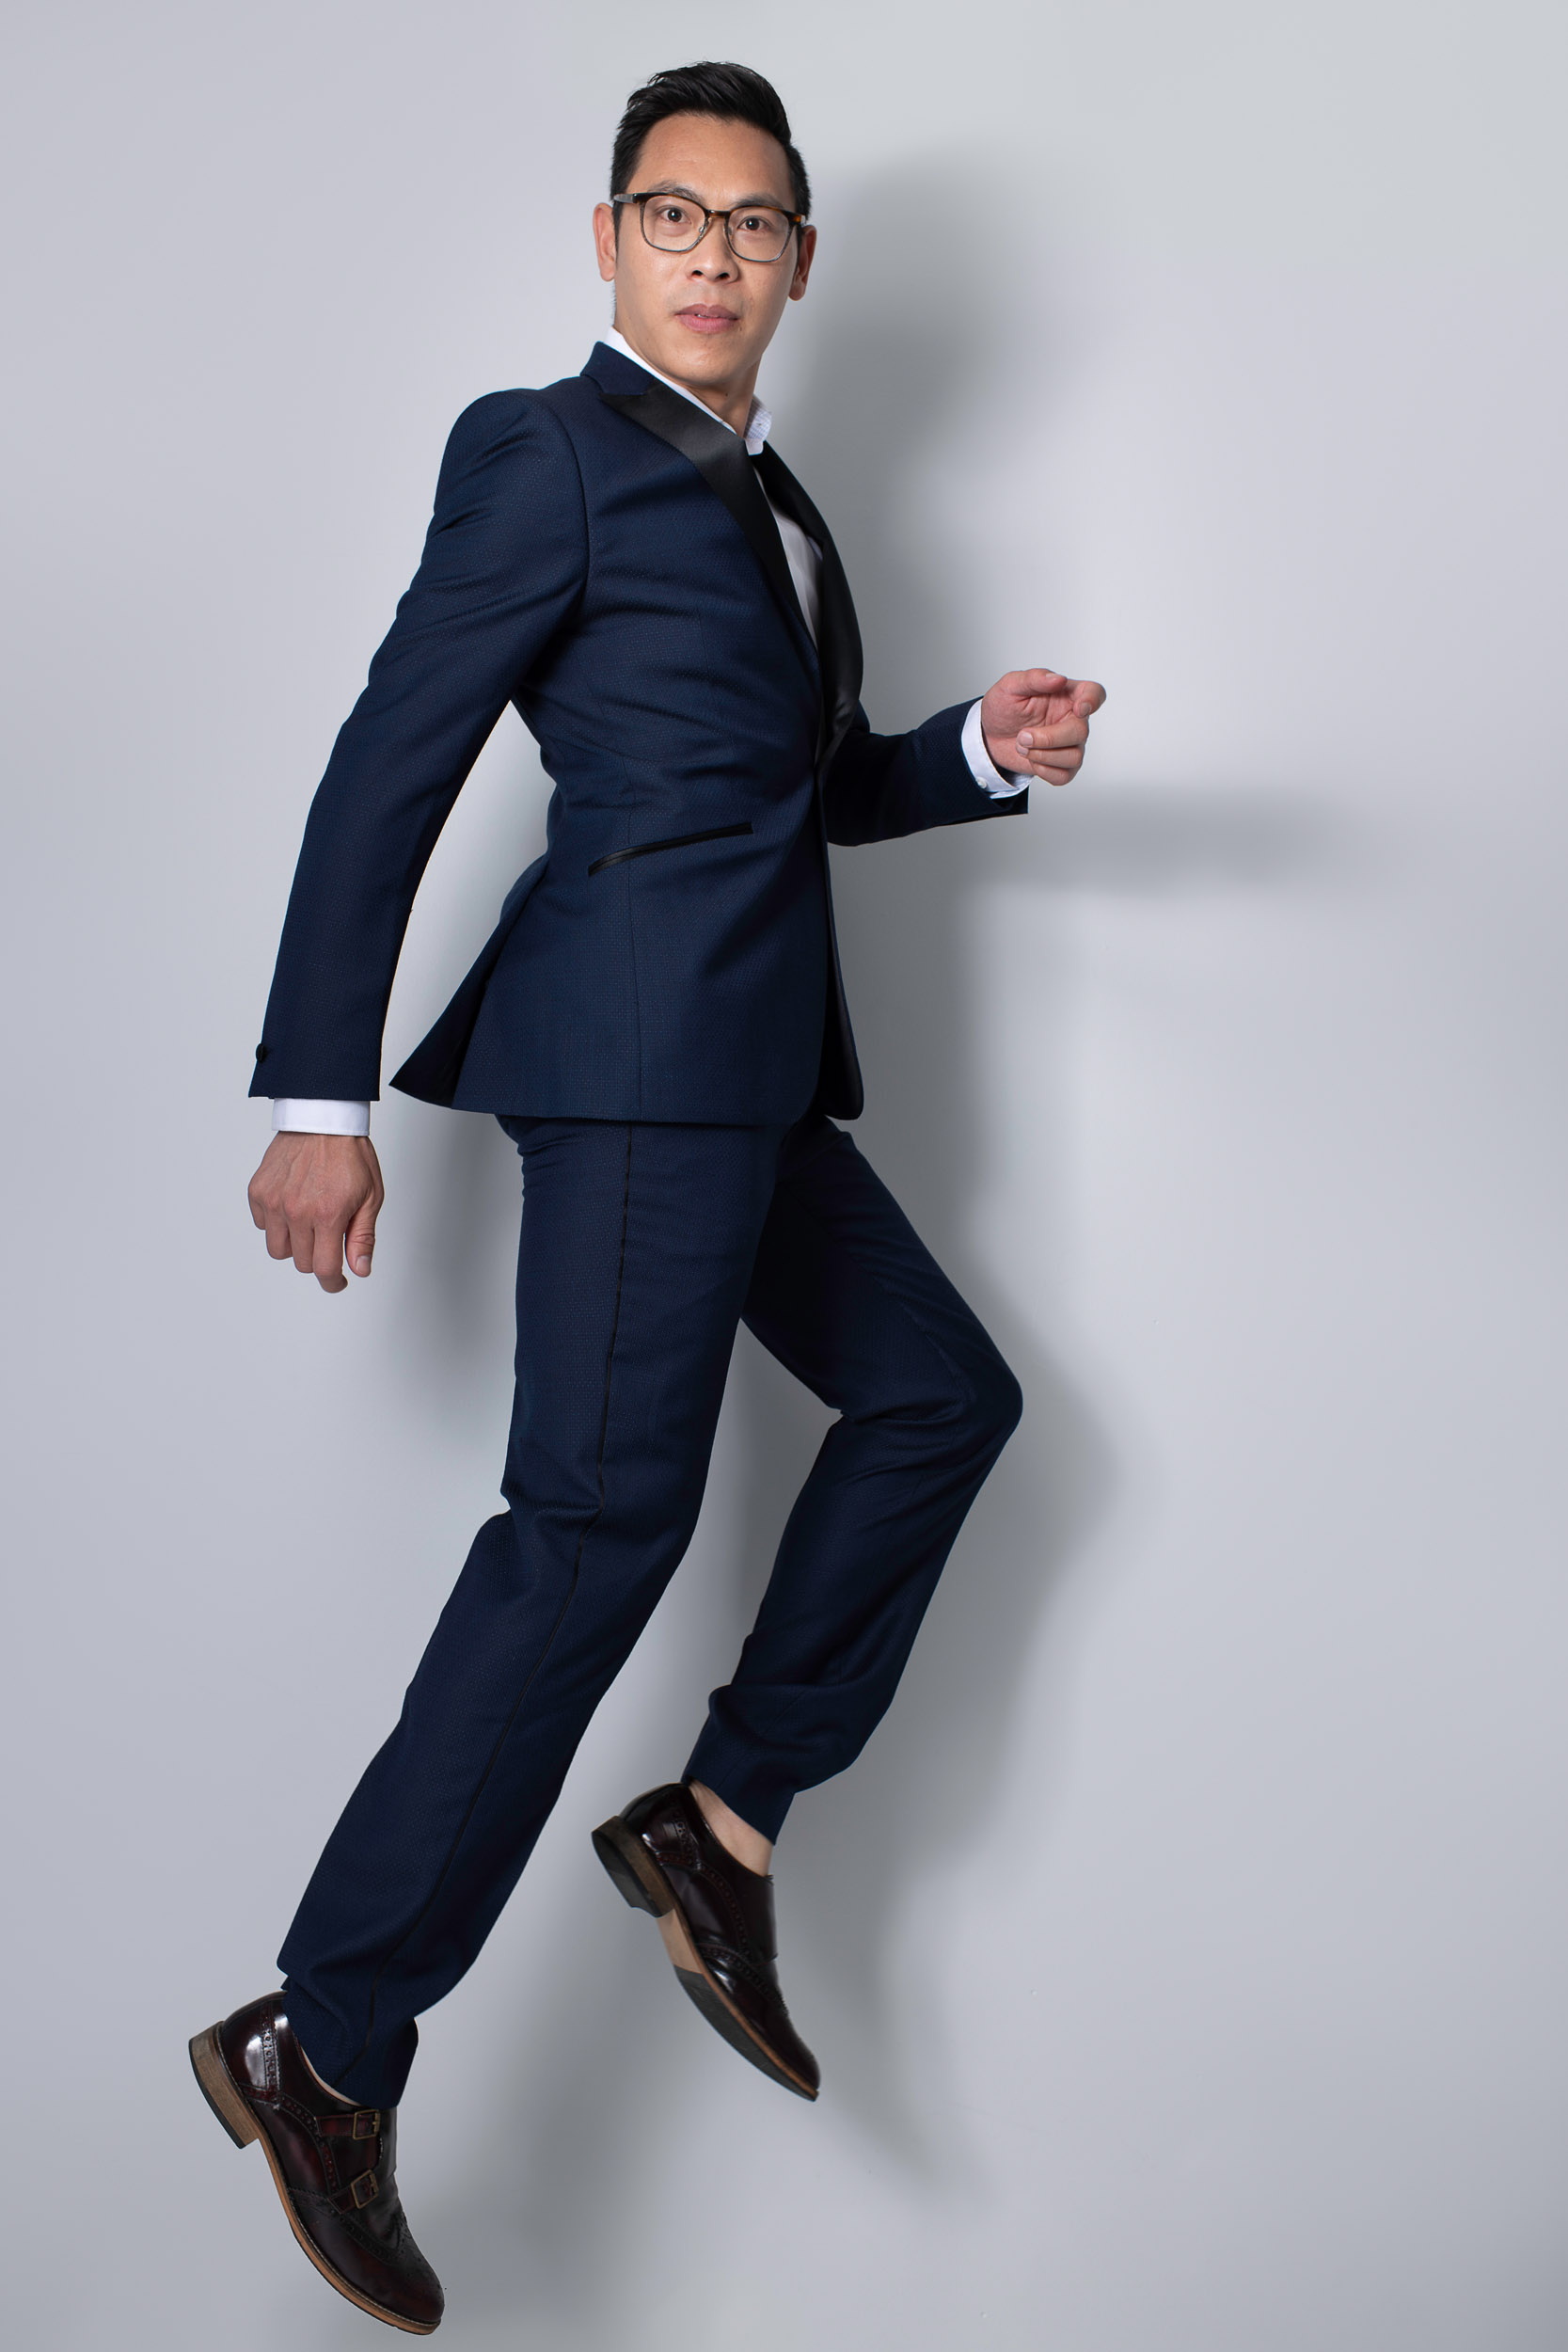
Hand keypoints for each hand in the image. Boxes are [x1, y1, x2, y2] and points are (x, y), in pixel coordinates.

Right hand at [248, 1132, 384, 1293]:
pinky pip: (262, 1225)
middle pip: (301, 1262)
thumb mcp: (371, 1196)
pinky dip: (276, 1223)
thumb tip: (359, 1270)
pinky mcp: (258, 1191)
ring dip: (295, 1244)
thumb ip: (363, 1237)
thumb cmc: (350, 1154)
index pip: (324, 1268)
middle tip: (329, 1237)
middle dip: (318, 1257)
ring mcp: (274, 1201)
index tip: (337, 1282)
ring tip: (309, 1222)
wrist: (323, 1118)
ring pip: (278, 1249)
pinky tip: (293, 1205)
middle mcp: (296, 1210)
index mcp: (328, 1214)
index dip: (332, 1283)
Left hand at [981, 668, 1106, 785]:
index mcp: (1066, 695)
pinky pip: (1065, 775)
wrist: (990, 735)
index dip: (1093, 701)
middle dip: (1049, 738)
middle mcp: (1072, 719)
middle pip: (1081, 732)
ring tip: (1022, 746)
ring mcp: (1069, 744)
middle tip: (1022, 736)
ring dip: (1043, 755)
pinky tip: (1031, 760)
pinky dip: (1044, 771)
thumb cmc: (1004, 707)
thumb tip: (1058, 679)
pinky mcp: (1061, 765)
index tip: (1079, 708)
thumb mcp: (1010, 686)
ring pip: (1075, 757)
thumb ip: (1034, 678)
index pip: (1094, 693)